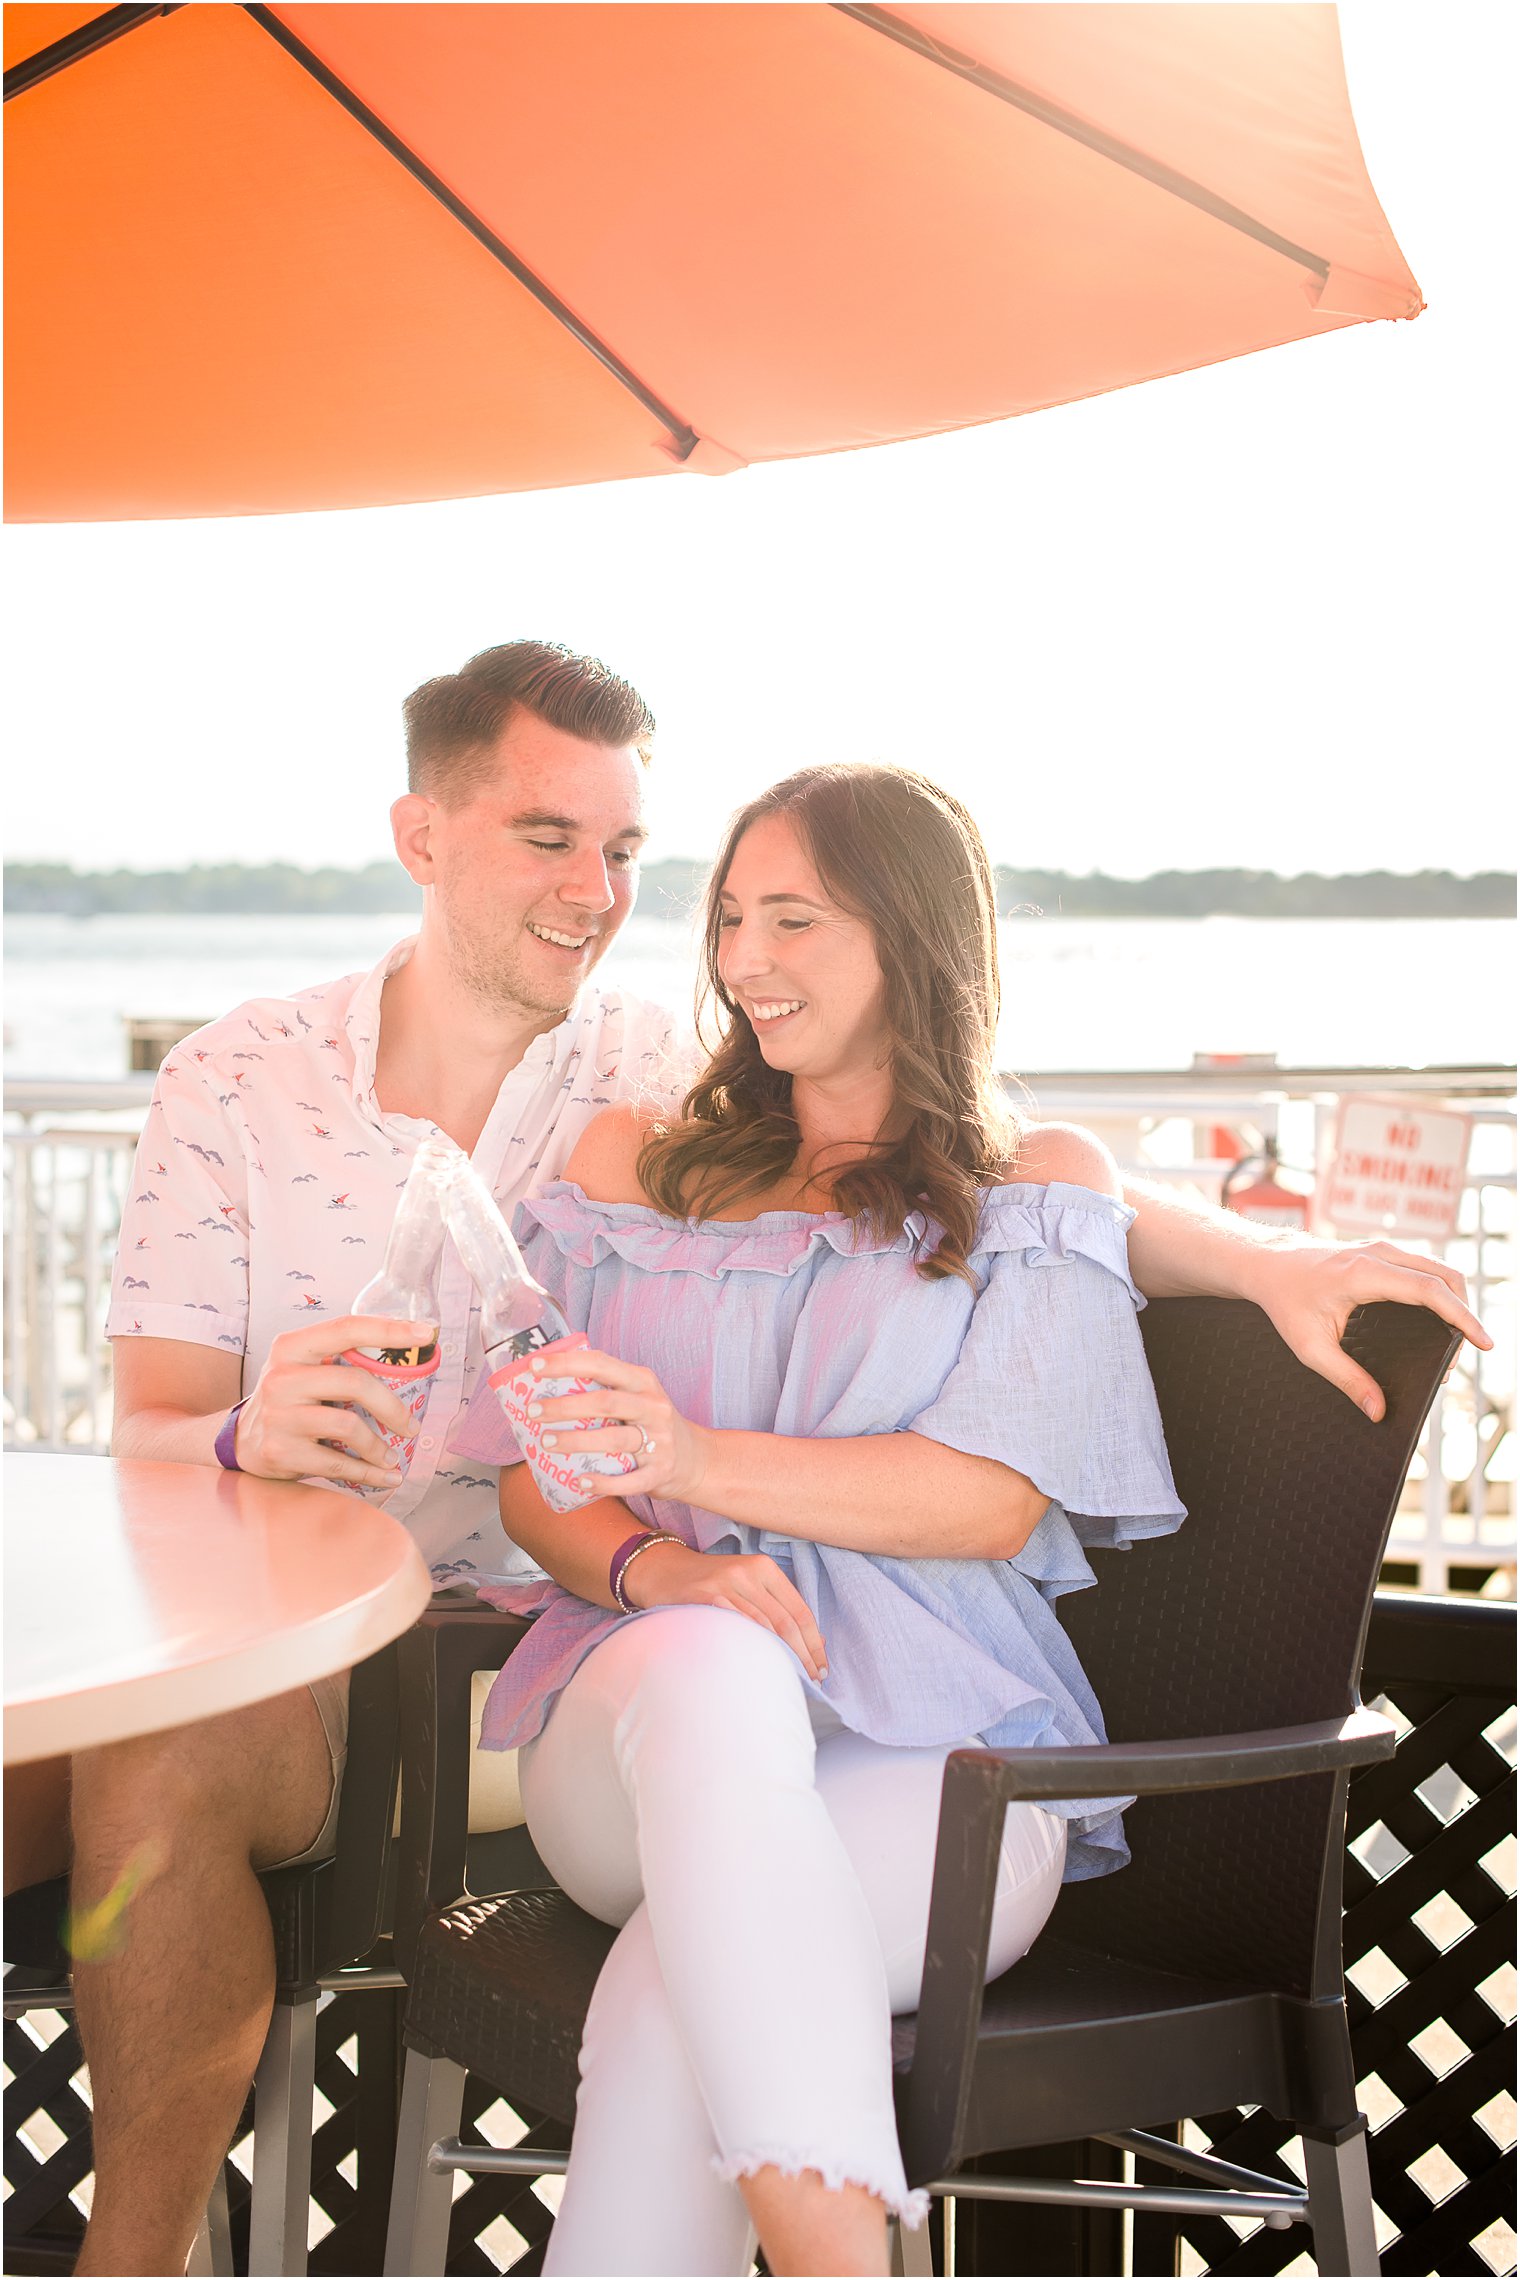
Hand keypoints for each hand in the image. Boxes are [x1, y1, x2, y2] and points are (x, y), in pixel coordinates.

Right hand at [234, 1314, 435, 1488]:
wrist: (241, 1441)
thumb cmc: (288, 1400)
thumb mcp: (303, 1368)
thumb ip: (341, 1359)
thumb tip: (409, 1355)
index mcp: (292, 1347)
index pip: (347, 1328)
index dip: (390, 1330)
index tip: (425, 1333)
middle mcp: (282, 1377)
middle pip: (355, 1382)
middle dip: (393, 1406)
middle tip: (410, 1425)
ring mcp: (279, 1416)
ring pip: (348, 1426)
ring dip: (379, 1446)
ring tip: (391, 1455)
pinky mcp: (281, 1451)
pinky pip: (337, 1462)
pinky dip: (368, 1472)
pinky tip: (385, 1476)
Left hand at [526, 1348, 711, 1504]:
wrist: (696, 1459)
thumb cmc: (651, 1423)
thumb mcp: (637, 1395)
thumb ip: (603, 1388)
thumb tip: (544, 1386)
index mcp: (642, 1381)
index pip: (601, 1364)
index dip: (566, 1364)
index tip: (534, 1365)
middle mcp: (653, 1407)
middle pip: (605, 1402)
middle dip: (564, 1406)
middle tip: (533, 1411)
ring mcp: (659, 1440)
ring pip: (614, 1440)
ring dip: (576, 1442)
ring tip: (545, 1443)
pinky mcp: (660, 1472)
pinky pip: (629, 1480)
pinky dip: (603, 1482)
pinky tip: (579, 1482)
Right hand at [622, 1539, 828, 1681]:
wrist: (662, 1570)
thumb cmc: (709, 1582)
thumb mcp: (746, 1583)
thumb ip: (777, 1606)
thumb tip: (816, 1642)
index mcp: (763, 1568)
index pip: (799, 1610)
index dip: (814, 1641)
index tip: (821, 1666)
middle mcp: (747, 1573)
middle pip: (785, 1622)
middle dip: (803, 1655)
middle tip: (813, 1679)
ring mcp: (724, 1585)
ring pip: (763, 1628)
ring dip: (781, 1657)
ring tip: (793, 1679)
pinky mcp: (704, 1599)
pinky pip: (735, 1629)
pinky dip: (752, 1651)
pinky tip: (760, 1668)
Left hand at [1241, 1239, 1490, 1419]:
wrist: (1268, 1263)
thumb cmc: (1285, 1301)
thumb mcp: (1309, 1347)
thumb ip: (1346, 1378)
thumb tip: (1377, 1410)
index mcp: (1365, 1273)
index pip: (1430, 1291)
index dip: (1463, 1317)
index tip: (1485, 1342)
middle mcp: (1381, 1254)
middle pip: (1446, 1277)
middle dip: (1463, 1314)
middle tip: (1458, 1356)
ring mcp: (1384, 1250)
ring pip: (1439, 1270)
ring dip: (1454, 1302)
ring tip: (1450, 1344)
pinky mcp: (1384, 1253)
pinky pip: (1424, 1269)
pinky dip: (1440, 1292)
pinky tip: (1436, 1322)